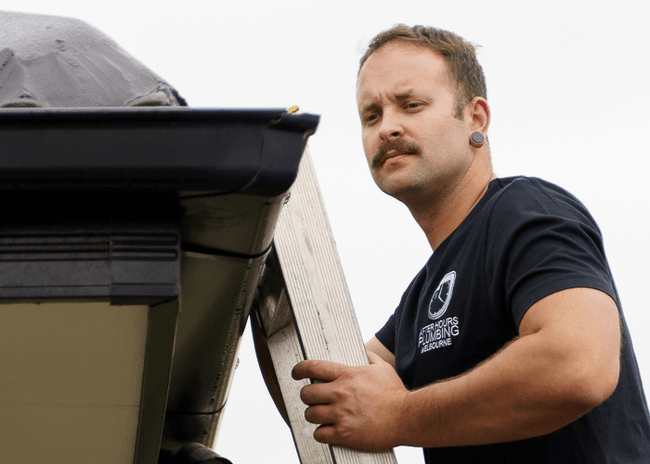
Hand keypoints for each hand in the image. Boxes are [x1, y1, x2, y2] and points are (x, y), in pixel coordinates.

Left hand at [291, 351, 408, 449]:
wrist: (406, 417)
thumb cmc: (395, 393)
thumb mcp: (382, 368)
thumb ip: (370, 357)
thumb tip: (363, 351)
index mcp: (347, 375)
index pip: (312, 368)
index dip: (299, 370)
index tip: (296, 373)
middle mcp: (340, 393)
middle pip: (306, 394)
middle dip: (307, 396)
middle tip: (313, 399)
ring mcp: (340, 414)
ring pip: (310, 414)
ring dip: (314, 415)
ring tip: (321, 415)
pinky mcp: (344, 433)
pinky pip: (319, 434)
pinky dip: (321, 433)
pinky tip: (328, 430)